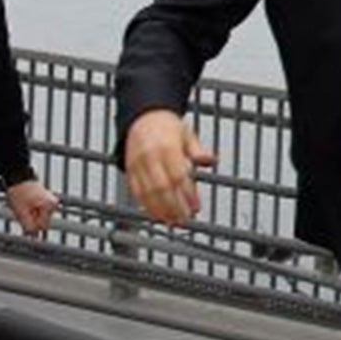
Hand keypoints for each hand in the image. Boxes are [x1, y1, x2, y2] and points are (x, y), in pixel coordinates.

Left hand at [3, 178, 58, 236]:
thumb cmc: (18, 192)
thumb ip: (28, 226)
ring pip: (39, 217)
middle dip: (30, 219)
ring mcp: (50, 201)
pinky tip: (23, 203)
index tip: (22, 217)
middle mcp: (53, 204)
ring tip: (21, 204)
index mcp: (50, 206)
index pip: (42, 226)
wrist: (16, 176)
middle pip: (41, 221)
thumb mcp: (20, 212)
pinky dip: (30, 210)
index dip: (30, 225)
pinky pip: (38, 211)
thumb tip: (33, 238)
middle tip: (20, 210)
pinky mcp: (45, 199)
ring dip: (29, 215)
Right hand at [124, 109, 216, 225]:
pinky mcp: (130, 170)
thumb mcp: (187, 134)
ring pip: (147, 192)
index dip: (187, 194)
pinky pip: (136, 191)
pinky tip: (157, 215)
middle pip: (162, 187)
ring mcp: (138, 164)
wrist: (143, 117)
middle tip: (185, 219)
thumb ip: (198, 150)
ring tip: (173, 222)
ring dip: (160, 210)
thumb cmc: (168, 128)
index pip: (178, 176)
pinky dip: (145, 205)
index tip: (196, 208)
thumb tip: (211, 160)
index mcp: (167, 148)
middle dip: (174, 206)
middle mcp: (150, 157)